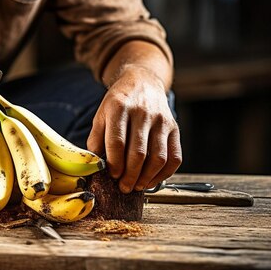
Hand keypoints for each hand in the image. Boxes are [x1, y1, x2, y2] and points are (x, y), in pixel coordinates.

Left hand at [87, 65, 181, 192]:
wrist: (142, 83)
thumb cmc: (118, 103)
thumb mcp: (101, 115)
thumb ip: (96, 139)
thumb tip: (96, 165)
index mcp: (119, 108)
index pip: (117, 142)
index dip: (114, 164)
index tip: (112, 176)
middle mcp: (142, 113)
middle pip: (138, 153)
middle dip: (130, 175)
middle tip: (123, 187)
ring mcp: (161, 120)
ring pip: (158, 157)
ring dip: (147, 177)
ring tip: (136, 186)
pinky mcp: (174, 127)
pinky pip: (174, 156)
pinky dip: (164, 173)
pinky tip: (152, 180)